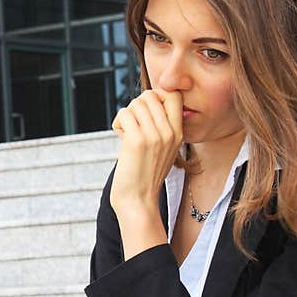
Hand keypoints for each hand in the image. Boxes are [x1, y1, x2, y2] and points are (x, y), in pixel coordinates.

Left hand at [110, 89, 183, 216]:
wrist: (138, 201)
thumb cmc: (145, 175)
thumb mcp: (165, 149)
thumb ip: (162, 127)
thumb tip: (149, 101)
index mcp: (178, 133)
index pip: (174, 95)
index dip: (157, 95)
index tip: (147, 111)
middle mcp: (169, 133)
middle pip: (151, 95)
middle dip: (136, 106)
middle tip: (133, 125)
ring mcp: (154, 136)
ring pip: (136, 103)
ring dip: (126, 116)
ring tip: (127, 133)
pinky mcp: (136, 141)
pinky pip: (124, 114)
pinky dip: (118, 123)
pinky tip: (121, 137)